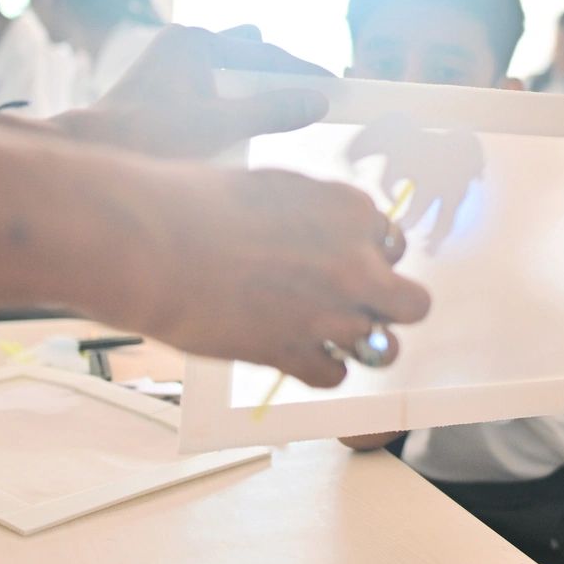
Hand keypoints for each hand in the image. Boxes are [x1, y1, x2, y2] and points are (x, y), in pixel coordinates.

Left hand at [55, 24, 330, 158]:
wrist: (90, 155)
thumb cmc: (149, 137)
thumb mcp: (221, 125)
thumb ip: (273, 111)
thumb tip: (318, 101)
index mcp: (193, 40)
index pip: (264, 52)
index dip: (303, 71)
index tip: (335, 86)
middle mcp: (180, 45)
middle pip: (247, 56)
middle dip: (277, 74)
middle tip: (309, 94)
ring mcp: (168, 67)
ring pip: (229, 72)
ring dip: (255, 89)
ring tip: (282, 107)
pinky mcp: (161, 92)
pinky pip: (212, 88)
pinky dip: (234, 101)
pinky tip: (243, 122)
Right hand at [93, 162, 430, 386]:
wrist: (150, 240)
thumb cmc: (197, 202)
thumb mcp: (275, 188)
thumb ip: (317, 214)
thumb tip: (331, 234)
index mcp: (351, 211)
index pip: (392, 242)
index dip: (367, 254)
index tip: (340, 259)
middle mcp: (354, 265)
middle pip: (413, 304)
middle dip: (388, 306)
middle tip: (355, 304)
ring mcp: (328, 315)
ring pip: (382, 348)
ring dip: (357, 343)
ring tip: (325, 334)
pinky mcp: (294, 354)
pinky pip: (334, 376)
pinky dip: (318, 369)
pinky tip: (293, 352)